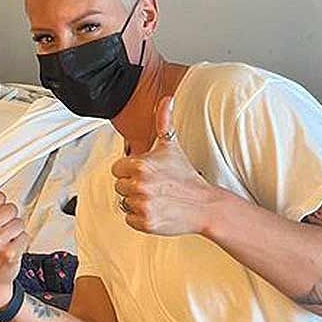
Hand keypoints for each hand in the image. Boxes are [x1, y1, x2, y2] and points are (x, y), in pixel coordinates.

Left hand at [112, 96, 213, 236]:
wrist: (204, 205)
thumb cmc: (186, 176)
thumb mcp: (172, 146)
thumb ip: (163, 121)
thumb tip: (166, 99)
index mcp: (141, 165)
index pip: (117, 168)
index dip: (130, 170)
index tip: (146, 173)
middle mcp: (139, 185)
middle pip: (119, 186)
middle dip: (133, 186)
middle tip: (153, 186)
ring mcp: (142, 204)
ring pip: (124, 202)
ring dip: (136, 201)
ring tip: (156, 197)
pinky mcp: (145, 222)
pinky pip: (129, 219)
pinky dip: (140, 217)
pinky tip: (156, 209)